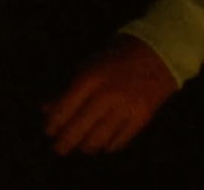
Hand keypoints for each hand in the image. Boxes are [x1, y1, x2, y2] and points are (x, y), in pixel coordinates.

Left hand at [42, 34, 177, 155]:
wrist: (157, 54)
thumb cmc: (115, 58)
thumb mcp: (87, 66)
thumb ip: (66, 89)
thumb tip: (45, 110)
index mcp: (89, 78)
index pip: (64, 109)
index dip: (53, 124)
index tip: (48, 132)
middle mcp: (106, 95)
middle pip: (79, 128)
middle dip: (65, 142)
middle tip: (59, 149)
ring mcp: (125, 108)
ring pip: (98, 139)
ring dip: (86, 146)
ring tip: (81, 146)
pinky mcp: (141, 118)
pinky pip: (119, 141)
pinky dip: (108, 146)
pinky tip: (103, 144)